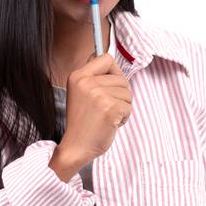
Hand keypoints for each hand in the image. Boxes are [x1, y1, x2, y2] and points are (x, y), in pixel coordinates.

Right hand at [50, 51, 131, 179]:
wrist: (76, 147)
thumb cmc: (82, 123)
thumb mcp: (80, 93)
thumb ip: (94, 77)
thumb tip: (110, 60)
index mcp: (78, 76)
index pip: (106, 58)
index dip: (113, 72)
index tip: (107, 86)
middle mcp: (87, 82)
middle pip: (121, 78)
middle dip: (119, 94)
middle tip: (104, 108)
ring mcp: (98, 95)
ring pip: (127, 93)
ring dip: (122, 107)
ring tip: (106, 116)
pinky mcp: (110, 108)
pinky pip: (129, 107)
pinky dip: (123, 118)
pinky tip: (110, 124)